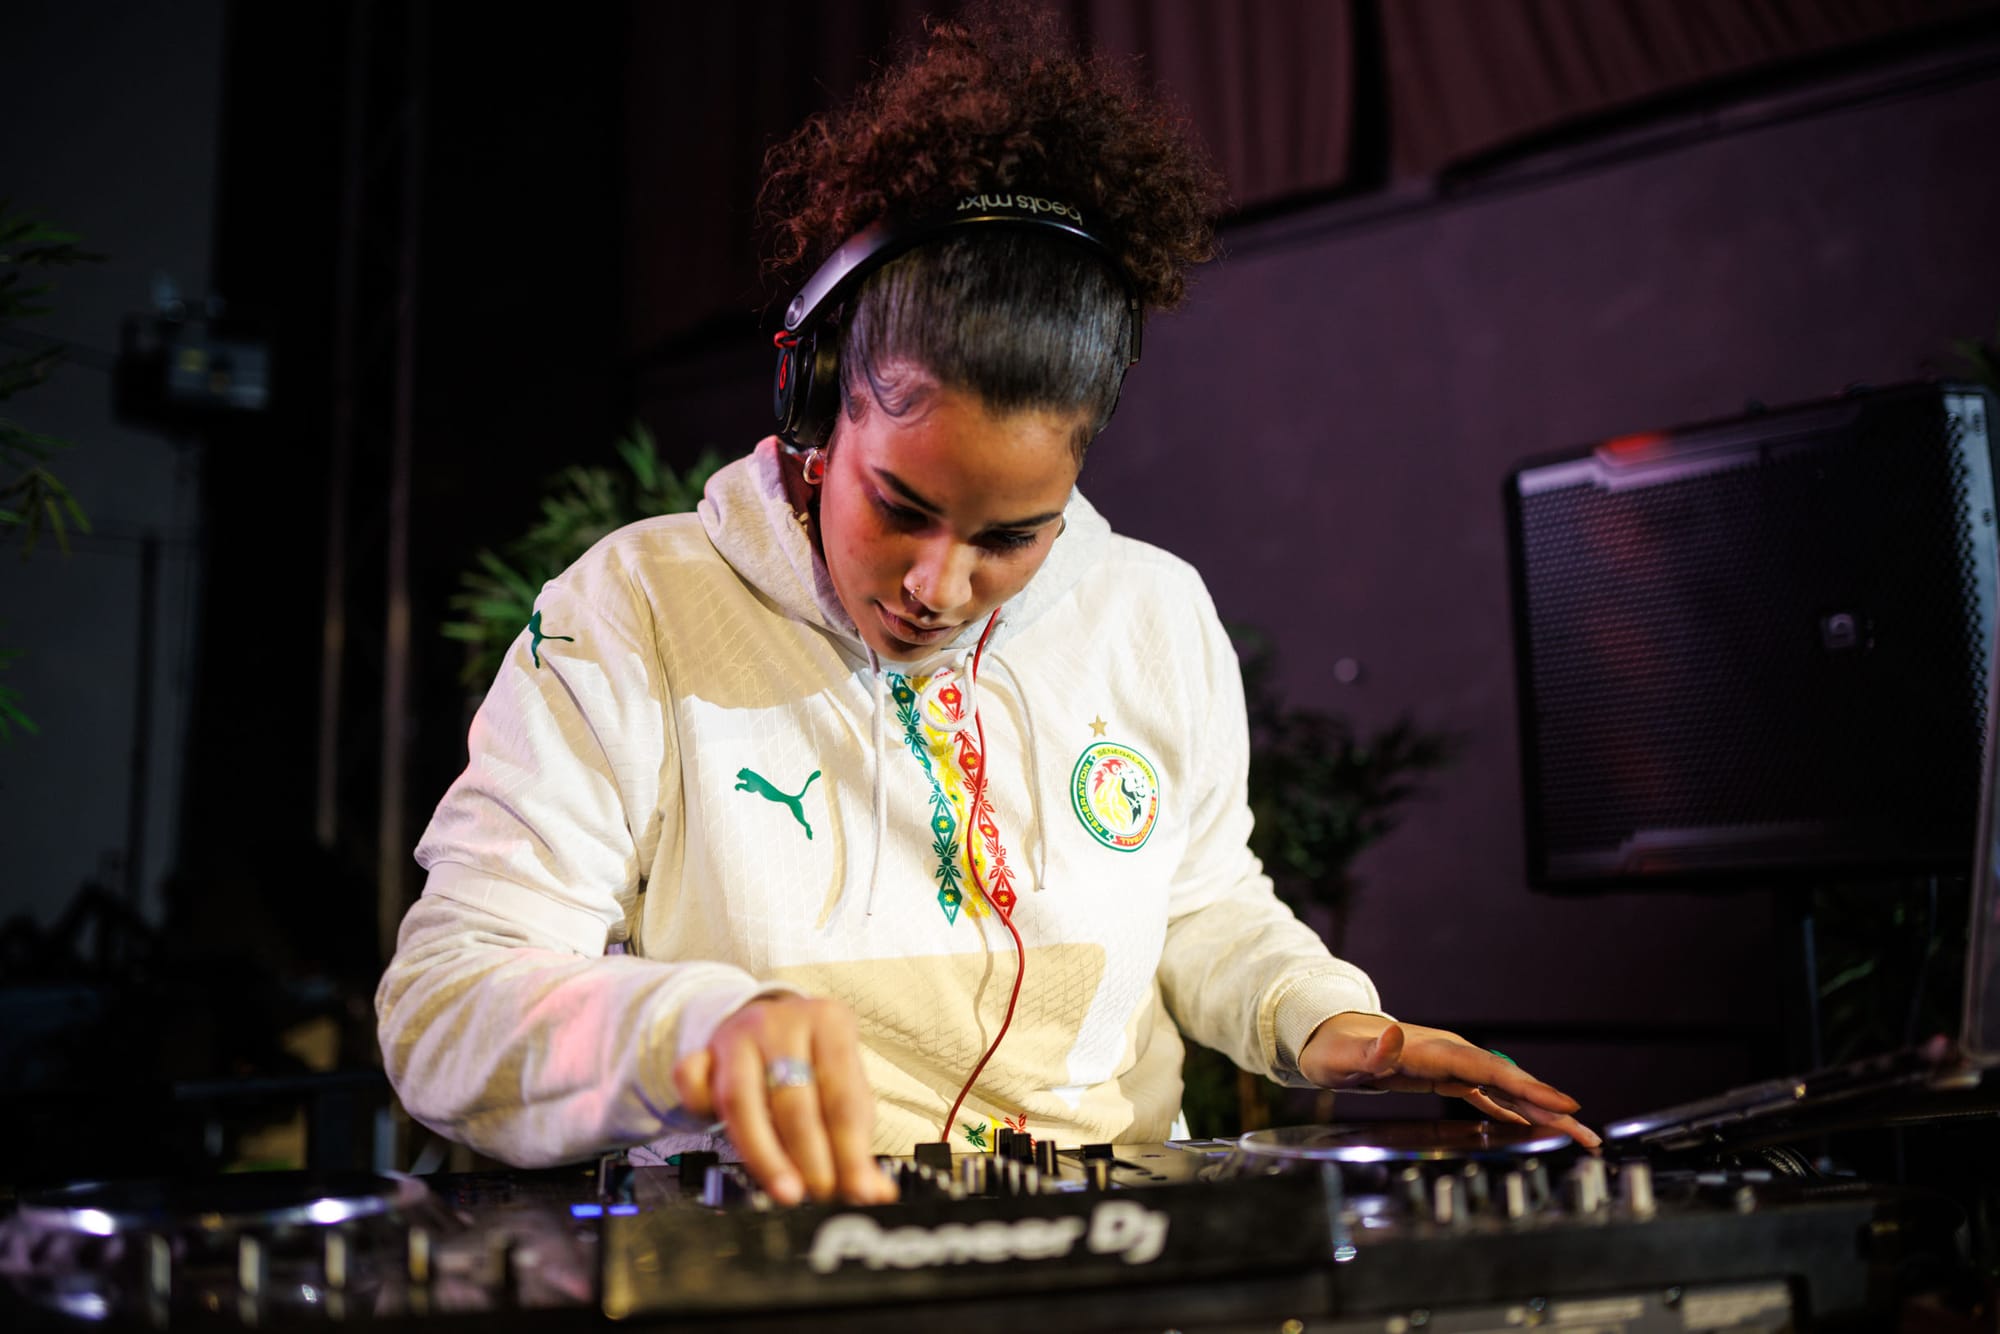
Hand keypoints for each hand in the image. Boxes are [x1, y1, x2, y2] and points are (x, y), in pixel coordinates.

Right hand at [672, 996, 897, 1204]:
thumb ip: (857, 1139)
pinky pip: (691, 1079)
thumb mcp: (844, 1089)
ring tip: (786, 1191)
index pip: (842, 1097)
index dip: (848, 1150)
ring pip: (740, 1099)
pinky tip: (719, 1138)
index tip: (854, 1189)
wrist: (768, 1020)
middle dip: (809, 1157)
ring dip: (764, 1154)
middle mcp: (781, 1022)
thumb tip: (876, 1192)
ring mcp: (737, 1033)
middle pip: (793, 1100)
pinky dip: (699, 1108)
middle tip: (820, 1193)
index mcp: (829, 1023)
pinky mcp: (701, 1048)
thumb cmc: (813, 1063)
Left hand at [1298, 1013, 1601, 1149]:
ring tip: (1575, 1134)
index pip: (1488, 1069)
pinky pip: (1487, 1094)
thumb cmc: (1332, 1050)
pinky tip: (1531, 1126)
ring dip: (1538, 1111)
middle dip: (1548, 1106)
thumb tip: (1391, 1034)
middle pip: (1507, 1079)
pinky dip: (1512, 1110)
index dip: (1525, 1087)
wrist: (1325, 1036)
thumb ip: (1370, 1052)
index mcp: (1431, 1050)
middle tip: (1587, 1133)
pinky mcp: (1444, 1076)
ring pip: (1504, 1088)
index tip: (1561, 1104)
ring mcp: (1449, 1064)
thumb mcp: (1342, 1057)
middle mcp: (1448, 1054)